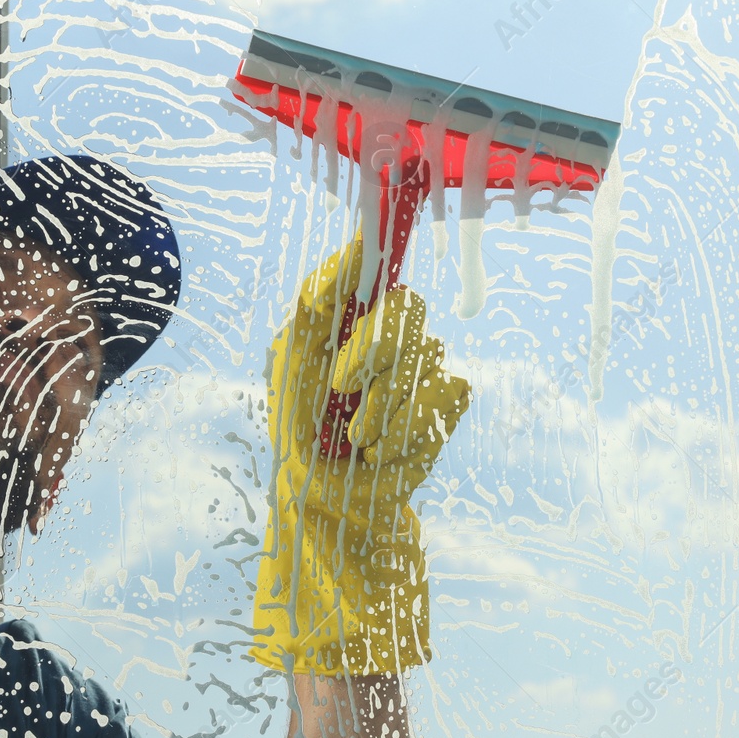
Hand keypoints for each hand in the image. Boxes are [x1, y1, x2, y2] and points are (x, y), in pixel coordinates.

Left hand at [251, 242, 469, 674]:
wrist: (326, 502)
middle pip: (406, 306)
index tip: (375, 236)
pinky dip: (408, 425)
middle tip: (341, 385)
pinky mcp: (445, 405)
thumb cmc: (300, 429)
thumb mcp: (292, 359)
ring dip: (382, 402)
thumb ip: (319, 299)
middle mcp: (387, 333)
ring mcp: (420, 367)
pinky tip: (382, 449)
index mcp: (348, 314)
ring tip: (355, 437)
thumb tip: (356, 243)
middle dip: (372, 349)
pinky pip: (446, 391)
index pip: (374, 262)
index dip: (380, 245)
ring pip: (426, 354)